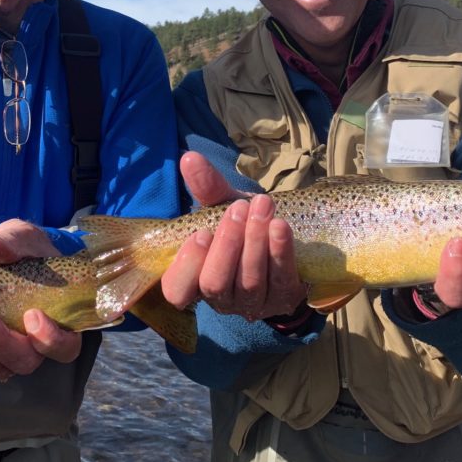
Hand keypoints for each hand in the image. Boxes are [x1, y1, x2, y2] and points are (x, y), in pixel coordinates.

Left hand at [0, 220, 82, 380]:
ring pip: (0, 367)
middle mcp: (37, 343)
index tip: (32, 315)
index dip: (51, 339)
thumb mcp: (21, 238)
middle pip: (26, 361)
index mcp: (60, 319)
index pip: (65, 345)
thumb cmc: (24, 250)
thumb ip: (10, 242)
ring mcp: (10, 350)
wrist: (2, 256)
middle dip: (0, 342)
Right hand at [161, 152, 307, 320]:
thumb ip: (207, 187)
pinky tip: (280, 226)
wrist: (284, 240)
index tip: (200, 232)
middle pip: (216, 283)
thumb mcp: (223, 207)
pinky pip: (280, 279)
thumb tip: (189, 158)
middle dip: (227, 245)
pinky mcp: (283, 300)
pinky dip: (280, 251)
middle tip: (238, 209)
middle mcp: (221, 299)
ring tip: (263, 206)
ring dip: (255, 241)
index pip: (176, 290)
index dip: (186, 266)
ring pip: (249, 282)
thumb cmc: (243, 226)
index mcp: (196, 280)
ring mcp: (253, 304)